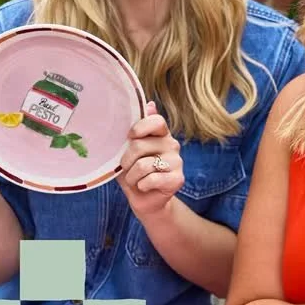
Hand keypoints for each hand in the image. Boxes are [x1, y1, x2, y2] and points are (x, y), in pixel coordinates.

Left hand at [117, 101, 183, 220]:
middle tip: (127, 168)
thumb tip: (150, 103)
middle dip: (126, 161)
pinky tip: (145, 187)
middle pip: (140, 145)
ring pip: (143, 165)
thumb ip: (136, 131)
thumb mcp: (128, 151)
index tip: (129, 138)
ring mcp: (177, 162)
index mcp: (161, 134)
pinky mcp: (178, 179)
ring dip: (132, 177)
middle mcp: (171, 145)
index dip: (139, 128)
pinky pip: (151, 179)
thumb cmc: (134, 173)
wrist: (146, 201)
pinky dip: (141, 186)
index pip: (156, 121)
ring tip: (136, 180)